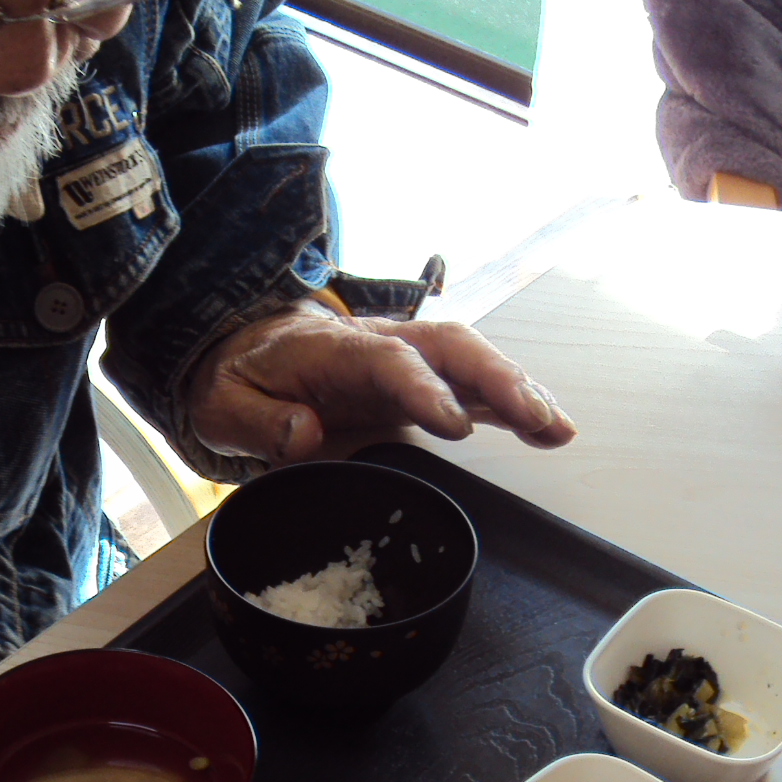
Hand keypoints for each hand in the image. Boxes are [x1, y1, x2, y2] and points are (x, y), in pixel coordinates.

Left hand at [186, 303, 576, 465]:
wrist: (242, 352)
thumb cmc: (237, 378)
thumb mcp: (222, 405)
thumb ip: (259, 421)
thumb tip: (305, 435)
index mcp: (333, 350)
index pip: (388, 362)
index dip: (424, 390)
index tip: (455, 425)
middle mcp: (380, 345)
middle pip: (449, 348)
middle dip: (497, 380)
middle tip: (535, 419)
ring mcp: (405, 360)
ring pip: (470, 363)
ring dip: (518, 392)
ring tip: (558, 429)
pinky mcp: (419, 381)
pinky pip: (472, 386)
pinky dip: (512, 405)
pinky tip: (548, 430)